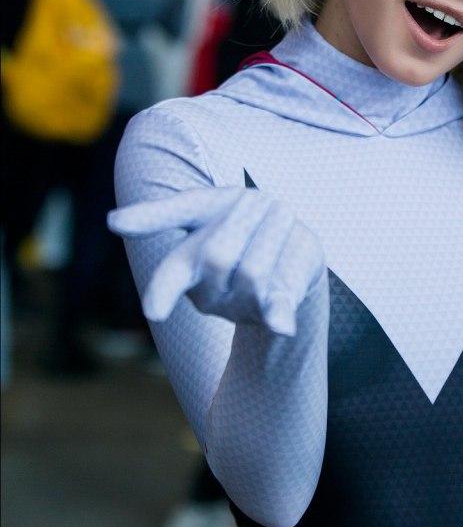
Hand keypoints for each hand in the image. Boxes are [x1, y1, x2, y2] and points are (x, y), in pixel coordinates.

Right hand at [107, 187, 326, 334]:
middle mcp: (209, 296)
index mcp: (184, 269)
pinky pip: (276, 316)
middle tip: (259, 199)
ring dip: (272, 230)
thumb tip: (111, 222)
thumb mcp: (199, 206)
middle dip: (243, 218)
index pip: (168, 280)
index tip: (154, 311)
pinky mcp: (276, 309)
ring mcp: (243, 307)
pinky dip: (279, 320)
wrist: (286, 236)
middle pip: (219, 255)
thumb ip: (159, 214)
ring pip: (255, 270)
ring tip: (280, 217)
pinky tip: (282, 327)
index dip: (161, 293)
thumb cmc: (233, 217)